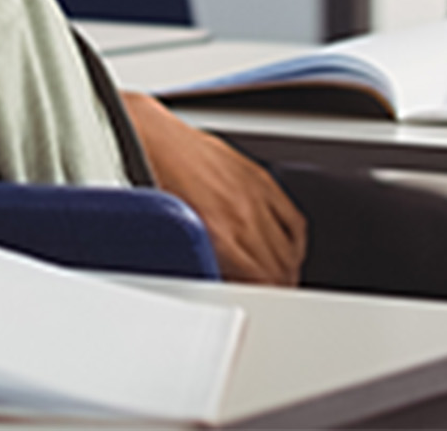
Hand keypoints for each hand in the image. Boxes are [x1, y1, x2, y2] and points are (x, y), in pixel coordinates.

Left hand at [121, 92, 305, 284]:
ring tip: (279, 282)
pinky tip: (287, 251)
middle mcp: (242, 216)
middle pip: (278, 270)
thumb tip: (217, 283)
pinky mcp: (259, 180)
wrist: (153, 140)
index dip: (261, 300)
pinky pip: (292, 220)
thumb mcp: (175, 236)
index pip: (260, 283)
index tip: (255, 305)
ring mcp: (254, 197)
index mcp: (220, 235)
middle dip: (276, 290)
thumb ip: (204, 263)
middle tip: (268, 299)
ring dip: (287, 271)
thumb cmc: (154, 183)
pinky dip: (293, 241)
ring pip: (289, 250)